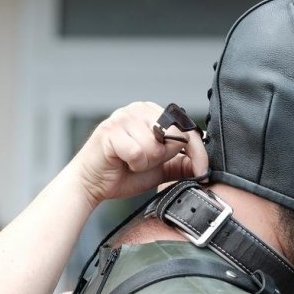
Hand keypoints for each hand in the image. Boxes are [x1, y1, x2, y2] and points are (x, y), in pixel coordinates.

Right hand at [71, 101, 208, 207]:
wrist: (91, 184)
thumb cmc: (123, 173)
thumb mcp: (159, 169)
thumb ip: (179, 164)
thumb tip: (202, 165)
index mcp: (152, 113)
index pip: (186, 128)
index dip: (198, 152)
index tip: (202, 171)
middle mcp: (138, 108)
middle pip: (174, 135)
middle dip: (164, 158)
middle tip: (144, 163)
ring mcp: (122, 116)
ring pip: (155, 146)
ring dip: (146, 162)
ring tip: (131, 162)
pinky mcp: (110, 130)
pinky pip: (138, 152)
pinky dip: (133, 165)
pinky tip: (121, 162)